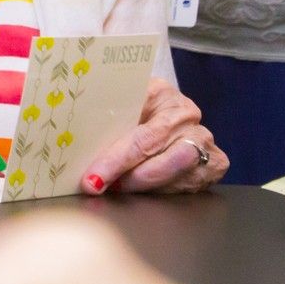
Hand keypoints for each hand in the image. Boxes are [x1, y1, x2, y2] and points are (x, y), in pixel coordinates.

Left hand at [81, 78, 224, 193]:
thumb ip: (101, 115)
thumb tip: (69, 133)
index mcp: (161, 93)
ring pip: (175, 169)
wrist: (168, 113)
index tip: (93, 177)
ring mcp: (204, 137)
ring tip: (119, 188)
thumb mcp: (119, 104)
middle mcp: (186, 113)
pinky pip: (190, 183)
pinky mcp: (215, 161)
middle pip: (155, 150)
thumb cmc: (134, 110)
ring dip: (143, 184)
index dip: (114, 157)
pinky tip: (144, 190)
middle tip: (100, 186)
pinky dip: (164, 190)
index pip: (137, 129)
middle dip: (124, 174)